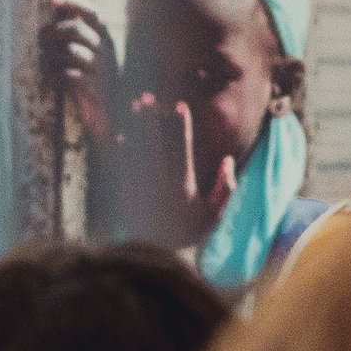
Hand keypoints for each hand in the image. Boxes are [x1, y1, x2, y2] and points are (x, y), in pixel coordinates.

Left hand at [41, 0, 118, 145]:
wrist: (110, 118)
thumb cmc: (93, 80)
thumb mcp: (88, 52)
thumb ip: (73, 27)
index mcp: (105, 40)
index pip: (93, 14)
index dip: (73, 3)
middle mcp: (106, 52)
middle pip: (75, 30)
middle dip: (51, 32)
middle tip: (40, 40)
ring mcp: (100, 70)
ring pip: (68, 52)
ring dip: (49, 56)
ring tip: (44, 62)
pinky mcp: (92, 89)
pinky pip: (67, 74)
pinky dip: (53, 75)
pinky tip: (50, 79)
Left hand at [120, 94, 235, 249]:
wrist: (156, 253)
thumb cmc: (188, 231)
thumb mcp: (212, 216)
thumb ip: (224, 189)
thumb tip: (228, 161)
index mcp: (181, 188)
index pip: (181, 151)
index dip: (180, 127)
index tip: (180, 105)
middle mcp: (157, 185)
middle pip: (152, 145)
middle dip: (150, 119)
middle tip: (148, 97)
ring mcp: (138, 187)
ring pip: (135, 150)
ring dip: (135, 126)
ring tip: (136, 104)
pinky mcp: (124, 192)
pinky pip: (122, 164)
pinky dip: (122, 147)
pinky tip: (122, 131)